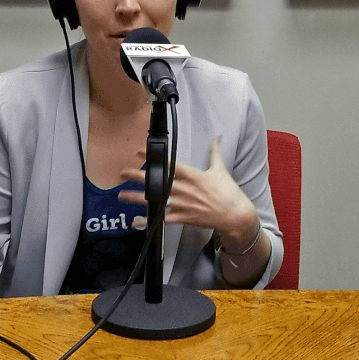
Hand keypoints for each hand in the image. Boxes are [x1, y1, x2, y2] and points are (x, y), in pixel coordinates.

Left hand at [118, 136, 257, 242]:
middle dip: (138, 177)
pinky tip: (136, 222)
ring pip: (156, 201)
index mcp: (193, 176)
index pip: (169, 164)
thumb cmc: (229, 193)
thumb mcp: (221, 170)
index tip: (139, 151)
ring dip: (137, 198)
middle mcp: (185, 189)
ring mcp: (183, 205)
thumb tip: (217, 137)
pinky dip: (150, 221)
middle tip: (122, 173)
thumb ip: (214, 153)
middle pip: (158, 182)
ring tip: (122, 196)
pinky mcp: (184, 218)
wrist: (237, 217)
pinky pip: (164, 220)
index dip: (154, 157)